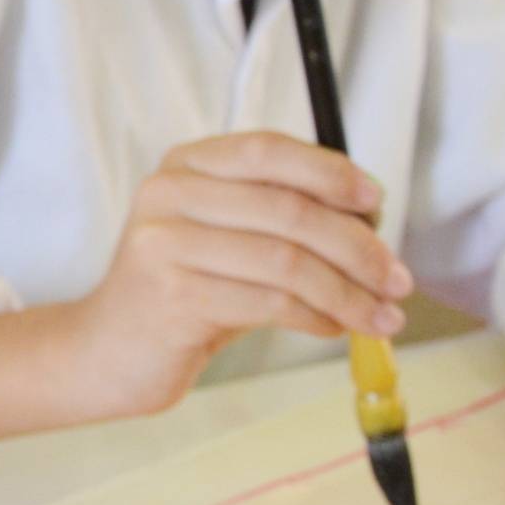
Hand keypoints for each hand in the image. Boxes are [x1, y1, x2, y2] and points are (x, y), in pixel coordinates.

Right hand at [65, 132, 412, 419]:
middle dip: (358, 247)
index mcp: (186, 165)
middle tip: (397, 280)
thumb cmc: (184, 294)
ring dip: (348, 293)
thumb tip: (372, 224)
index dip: (331, 173)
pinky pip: (269, 303)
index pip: (270, 151)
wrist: (106, 353)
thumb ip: (282, 219)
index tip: (378, 205)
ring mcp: (165, 244)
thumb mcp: (228, 239)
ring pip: (286, 261)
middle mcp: (169, 194)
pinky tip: (333, 328)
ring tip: (380, 316)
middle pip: (289, 210)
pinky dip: (316, 317)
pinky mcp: (172, 297)